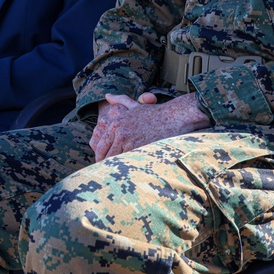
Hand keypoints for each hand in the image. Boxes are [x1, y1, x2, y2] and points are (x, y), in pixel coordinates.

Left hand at [90, 91, 209, 161]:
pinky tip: (127, 173)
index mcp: (116, 123)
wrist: (173, 117)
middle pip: (106, 154)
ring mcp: (129, 140)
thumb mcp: (135, 105)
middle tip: (106, 173)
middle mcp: (120, 131)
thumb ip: (119, 100)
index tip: (100, 163)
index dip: (100, 156)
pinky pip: (128, 162)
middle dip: (105, 164)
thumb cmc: (155, 113)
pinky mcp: (140, 148)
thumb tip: (107, 96)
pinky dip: (126, 168)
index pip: (100, 145)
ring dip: (115, 168)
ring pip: (116, 160)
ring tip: (115, 177)